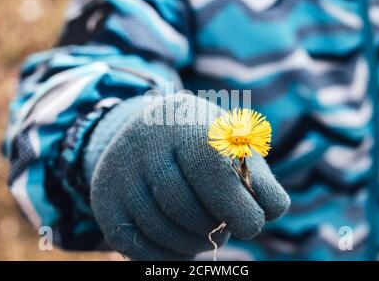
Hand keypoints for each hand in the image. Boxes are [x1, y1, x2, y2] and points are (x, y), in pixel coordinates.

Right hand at [90, 94, 289, 259]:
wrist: (148, 131)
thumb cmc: (202, 143)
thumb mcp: (232, 145)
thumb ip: (257, 176)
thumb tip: (272, 210)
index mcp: (187, 123)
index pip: (211, 169)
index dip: (236, 206)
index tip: (253, 224)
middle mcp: (147, 144)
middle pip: (185, 207)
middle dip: (215, 227)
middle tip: (228, 226)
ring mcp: (121, 174)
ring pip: (162, 230)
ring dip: (195, 244)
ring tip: (207, 232)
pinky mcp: (106, 202)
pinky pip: (139, 248)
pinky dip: (170, 255)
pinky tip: (184, 243)